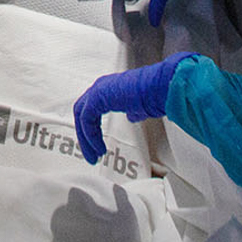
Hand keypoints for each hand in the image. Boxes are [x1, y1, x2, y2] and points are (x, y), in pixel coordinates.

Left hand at [73, 52, 197, 163]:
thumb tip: (131, 116)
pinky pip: (87, 119)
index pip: (91, 109)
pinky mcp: (98, 96)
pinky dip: (91, 135)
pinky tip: (99, 147)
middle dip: (84, 135)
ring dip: (86, 138)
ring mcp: (98, 90)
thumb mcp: (140, 107)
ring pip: (81, 116)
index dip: (90, 128)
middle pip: (81, 112)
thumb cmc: (155, 94)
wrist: (160, 88)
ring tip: (93, 155)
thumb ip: (133, 111)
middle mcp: (101, 86)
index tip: (95, 145)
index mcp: (109, 88)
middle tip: (90, 153)